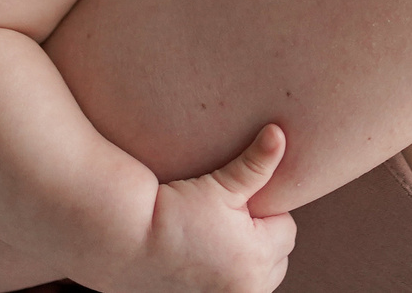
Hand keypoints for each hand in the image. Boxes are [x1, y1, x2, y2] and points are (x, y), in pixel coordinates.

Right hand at [124, 124, 295, 292]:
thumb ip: (256, 163)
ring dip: (249, 262)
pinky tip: (209, 261)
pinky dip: (230, 279)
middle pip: (278, 258)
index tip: (239, 205)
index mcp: (255, 259)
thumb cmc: (171, 210)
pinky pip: (238, 291)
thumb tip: (279, 134)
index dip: (265, 212)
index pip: (286, 230)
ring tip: (219, 241)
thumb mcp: (218, 185)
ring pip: (261, 279)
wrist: (124, 241)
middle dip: (262, 239)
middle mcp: (246, 290)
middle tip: (230, 221)